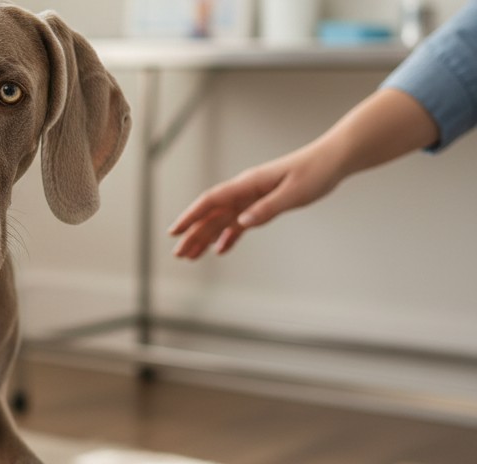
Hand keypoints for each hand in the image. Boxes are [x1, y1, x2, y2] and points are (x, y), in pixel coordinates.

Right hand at [168, 88, 437, 259]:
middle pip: (212, 214)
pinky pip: (240, 223)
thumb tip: (242, 223)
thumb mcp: (294, 192)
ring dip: (206, 237)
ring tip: (191, 256)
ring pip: (223, 220)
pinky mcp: (264, 204)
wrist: (334, 159)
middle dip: (194, 234)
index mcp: (249, 183)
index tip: (175, 231)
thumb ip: (267, 208)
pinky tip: (220, 250)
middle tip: (179, 255)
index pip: (212, 201)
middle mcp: (246, 191)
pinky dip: (229, 237)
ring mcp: (253, 198)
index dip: (191, 216)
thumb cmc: (316, 171)